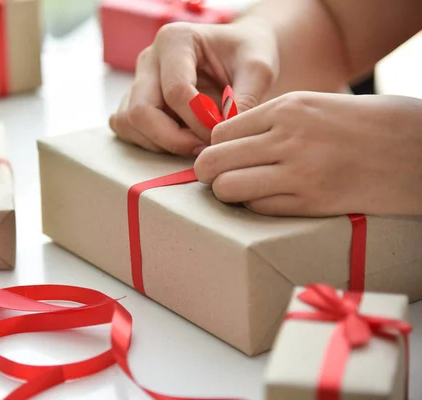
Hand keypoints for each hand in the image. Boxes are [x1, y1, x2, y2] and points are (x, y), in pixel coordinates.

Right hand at [109, 20, 278, 156]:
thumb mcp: (258, 69)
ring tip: (194, 143)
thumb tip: (223, 134)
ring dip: (160, 143)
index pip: (175, 91)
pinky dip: (150, 143)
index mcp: (175, 40)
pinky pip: (127, 129)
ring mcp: (137, 81)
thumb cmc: (247, 55)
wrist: (238, 55)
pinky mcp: (133, 101)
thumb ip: (245, 99)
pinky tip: (179, 140)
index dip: (199, 121)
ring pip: (128, 123)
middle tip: (203, 147)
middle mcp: (149, 59)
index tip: (221, 133)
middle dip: (173, 139)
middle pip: (141, 111)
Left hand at [193, 92, 421, 215]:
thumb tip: (227, 142)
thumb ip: (271, 122)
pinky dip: (256, 207)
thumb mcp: (314, 106)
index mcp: (287, 109)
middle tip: (219, 178)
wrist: (419, 149)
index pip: (219, 133)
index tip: (222, 156)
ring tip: (243, 191)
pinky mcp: (312, 203)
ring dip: (229, 193)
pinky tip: (272, 199)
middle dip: (209, 173)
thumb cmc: (364, 125)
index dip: (215, 148)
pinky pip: (259, 209)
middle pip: (213, 162)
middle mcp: (288, 138)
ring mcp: (299, 173)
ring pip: (228, 189)